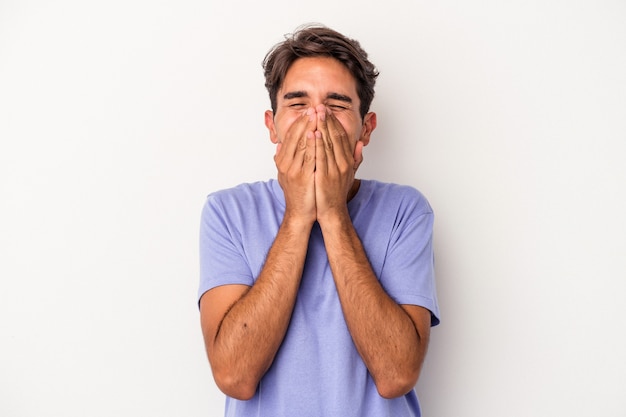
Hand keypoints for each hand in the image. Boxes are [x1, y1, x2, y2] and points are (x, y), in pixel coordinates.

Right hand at [274, 107, 317, 225]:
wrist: (301, 212)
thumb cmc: (298, 193)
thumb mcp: (287, 173)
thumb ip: (284, 159)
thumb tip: (279, 146)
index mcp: (283, 160)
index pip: (291, 136)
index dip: (300, 123)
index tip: (308, 112)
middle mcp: (285, 163)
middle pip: (295, 137)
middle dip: (305, 121)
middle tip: (314, 108)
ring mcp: (292, 169)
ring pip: (301, 144)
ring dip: (309, 128)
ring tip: (316, 115)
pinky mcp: (302, 176)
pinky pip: (308, 156)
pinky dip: (312, 144)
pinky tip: (316, 134)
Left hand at [313, 105, 362, 223]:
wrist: (331, 211)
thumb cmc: (337, 193)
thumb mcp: (350, 174)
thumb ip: (356, 158)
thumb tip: (361, 143)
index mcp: (347, 161)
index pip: (341, 137)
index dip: (334, 123)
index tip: (327, 111)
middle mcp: (342, 164)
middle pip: (335, 137)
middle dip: (327, 120)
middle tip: (320, 107)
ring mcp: (334, 170)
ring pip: (328, 144)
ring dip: (321, 127)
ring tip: (316, 114)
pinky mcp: (324, 176)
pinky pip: (320, 157)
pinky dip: (317, 144)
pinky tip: (313, 133)